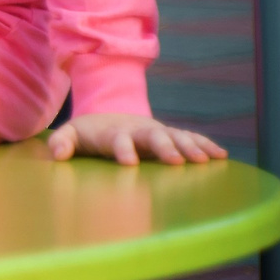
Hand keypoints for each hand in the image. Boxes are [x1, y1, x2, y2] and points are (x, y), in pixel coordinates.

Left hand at [47, 112, 227, 166]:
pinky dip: (205, 145)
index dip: (122, 150)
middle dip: (164, 147)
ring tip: (205, 160)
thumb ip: (62, 142)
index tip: (129, 163)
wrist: (108, 116)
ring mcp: (156, 131)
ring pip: (176, 136)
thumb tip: (57, 154)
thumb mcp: (71, 134)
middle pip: (153, 136)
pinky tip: (221, 156)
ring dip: (190, 147)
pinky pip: (191, 138)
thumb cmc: (88, 133)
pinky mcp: (169, 136)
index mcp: (113, 132)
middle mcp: (139, 130)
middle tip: (176, 161)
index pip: (118, 139)